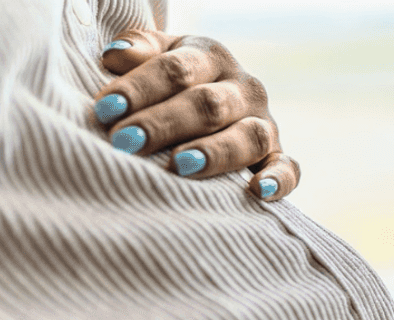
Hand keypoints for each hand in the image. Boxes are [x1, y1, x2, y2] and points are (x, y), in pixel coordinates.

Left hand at [94, 29, 300, 201]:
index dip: (139, 89)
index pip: (175, 70)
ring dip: (214, 152)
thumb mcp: (155, 56)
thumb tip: (115, 57)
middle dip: (164, 124)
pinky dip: (278, 180)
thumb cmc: (169, 82)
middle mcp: (243, 87)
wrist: (209, 98)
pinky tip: (257, 192)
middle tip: (125, 141)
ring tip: (180, 167)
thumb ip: (137, 52)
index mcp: (209, 56)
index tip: (105, 110)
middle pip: (207, 104)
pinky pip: (288, 168)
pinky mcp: (277, 156)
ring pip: (247, 136)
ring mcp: (263, 123)